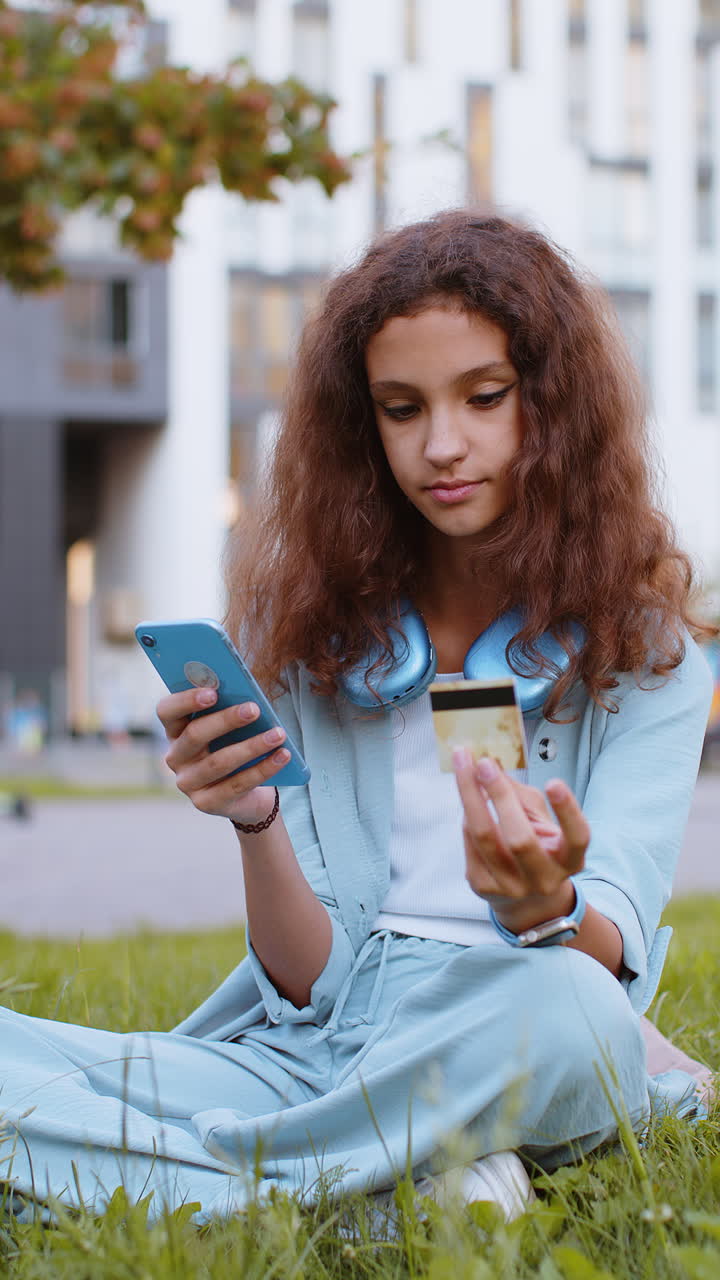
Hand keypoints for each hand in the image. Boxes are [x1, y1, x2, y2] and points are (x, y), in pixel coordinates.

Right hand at [157, 688, 289, 824]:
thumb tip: (247, 697)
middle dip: (226, 720)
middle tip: (254, 709)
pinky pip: (237, 784)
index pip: (167, 711)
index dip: (186, 700)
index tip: (213, 692)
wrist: (246, 795)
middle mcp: (175, 757)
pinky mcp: (206, 803)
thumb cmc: (236, 748)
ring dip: (252, 746)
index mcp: (176, 731)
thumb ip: (230, 710)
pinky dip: (264, 768)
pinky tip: (283, 755)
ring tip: (278, 734)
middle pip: (194, 735)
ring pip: (219, 762)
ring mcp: (188, 783)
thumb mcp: (230, 729)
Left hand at [452, 750, 589, 933]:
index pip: (577, 837)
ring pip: (486, 837)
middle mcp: (544, 879)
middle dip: (500, 796)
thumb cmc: (535, 843)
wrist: (522, 894)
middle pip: (520, 839)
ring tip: (463, 766)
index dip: (568, 811)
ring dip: (471, 796)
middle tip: (484, 763)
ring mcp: (512, 888)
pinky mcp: (483, 887)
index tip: (554, 782)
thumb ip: (522, 796)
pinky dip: (467, 814)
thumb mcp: (541, 821)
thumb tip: (492, 765)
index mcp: (569, 861)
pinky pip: (469, 841)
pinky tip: (467, 796)